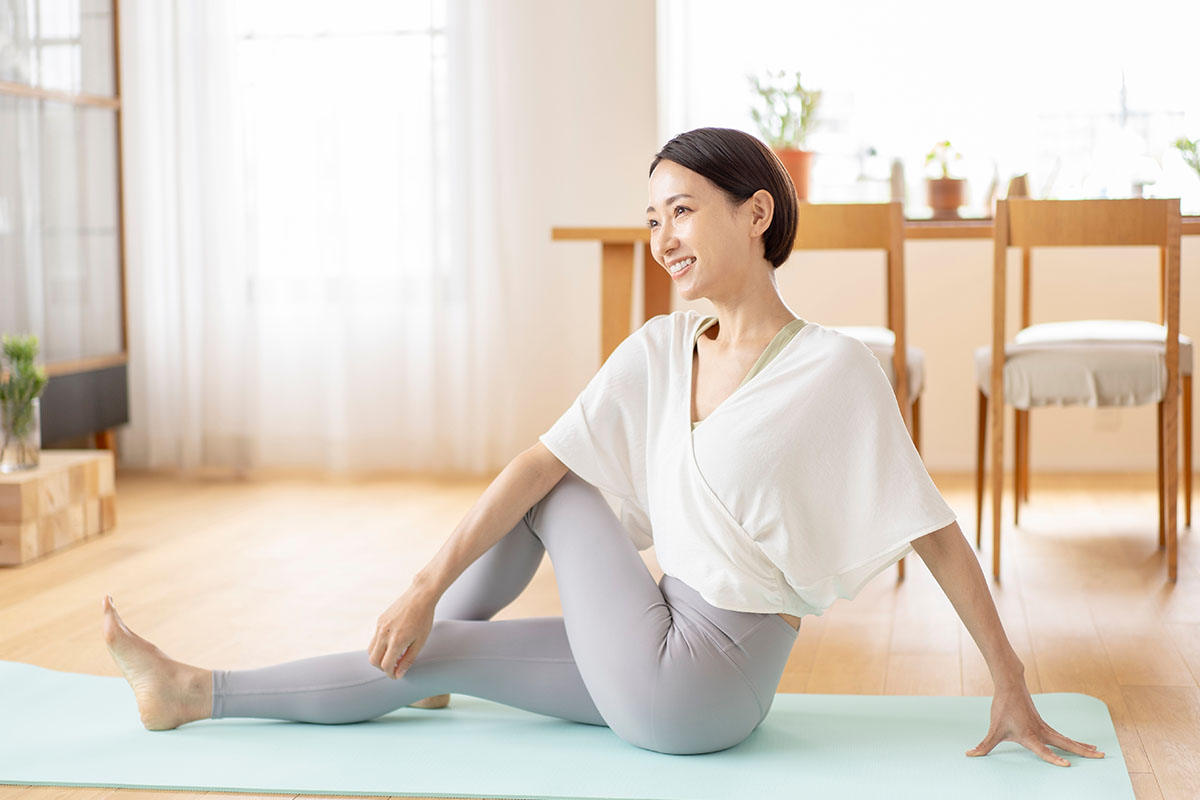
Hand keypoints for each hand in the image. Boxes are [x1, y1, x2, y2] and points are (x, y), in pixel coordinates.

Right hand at [368, 585, 436, 678]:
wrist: (420, 596)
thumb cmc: (424, 619)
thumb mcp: (420, 642)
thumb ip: (408, 660)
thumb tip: (398, 674)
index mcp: (396, 641)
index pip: (386, 666)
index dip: (391, 674)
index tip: (397, 675)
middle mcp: (384, 634)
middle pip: (373, 660)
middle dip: (382, 668)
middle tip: (394, 667)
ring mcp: (380, 626)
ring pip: (370, 650)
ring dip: (379, 657)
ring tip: (393, 655)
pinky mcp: (379, 620)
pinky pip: (374, 638)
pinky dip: (380, 645)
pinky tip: (393, 642)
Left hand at [968, 683, 1104, 765]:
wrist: (1010, 685)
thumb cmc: (1002, 708)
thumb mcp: (993, 729)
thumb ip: (984, 745)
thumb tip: (970, 754)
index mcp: (1029, 735)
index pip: (1043, 750)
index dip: (1053, 758)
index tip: (1067, 765)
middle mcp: (1041, 732)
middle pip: (1065, 744)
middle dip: (1083, 752)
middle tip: (1101, 756)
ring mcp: (1045, 727)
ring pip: (1067, 739)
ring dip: (1082, 746)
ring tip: (1098, 752)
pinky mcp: (1045, 724)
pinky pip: (1062, 735)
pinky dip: (1074, 741)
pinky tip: (1082, 746)